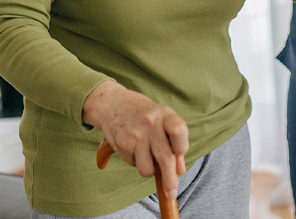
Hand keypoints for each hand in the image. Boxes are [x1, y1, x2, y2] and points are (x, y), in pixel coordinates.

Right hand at [82, 81, 187, 199]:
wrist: (113, 103)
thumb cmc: (145, 115)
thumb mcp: (163, 120)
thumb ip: (174, 143)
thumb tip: (180, 170)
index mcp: (166, 114)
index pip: (179, 131)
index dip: (182, 148)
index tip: (180, 161)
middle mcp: (151, 123)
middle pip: (165, 158)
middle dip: (170, 181)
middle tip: (171, 193)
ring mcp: (136, 134)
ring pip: (147, 169)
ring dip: (149, 170)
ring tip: (146, 155)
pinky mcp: (122, 143)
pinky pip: (133, 164)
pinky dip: (135, 162)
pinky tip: (133, 148)